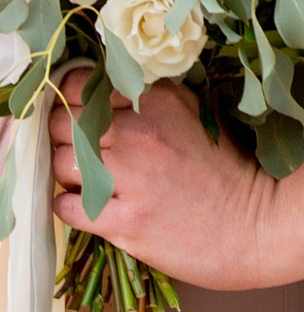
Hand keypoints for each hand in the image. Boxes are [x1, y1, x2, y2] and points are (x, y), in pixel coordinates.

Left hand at [50, 73, 303, 290]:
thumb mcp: (193, 116)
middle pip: (63, 124)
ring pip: (60, 163)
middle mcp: (139, 133)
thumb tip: (95, 95)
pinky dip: (69, 207)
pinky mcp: (124, 221)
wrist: (252, 225)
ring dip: (65, 174)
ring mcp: (130, 178)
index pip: (80, 86)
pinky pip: (67, 206)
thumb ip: (146, 102)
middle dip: (63, 138)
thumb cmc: (222, 172)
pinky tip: (89, 208)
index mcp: (156, 101)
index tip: (76, 117)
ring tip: (88, 181)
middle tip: (80, 154)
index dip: (69, 103)